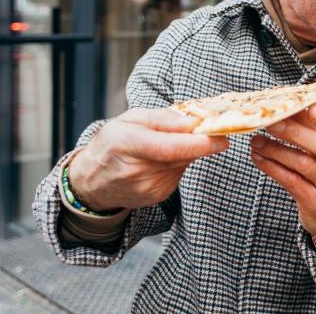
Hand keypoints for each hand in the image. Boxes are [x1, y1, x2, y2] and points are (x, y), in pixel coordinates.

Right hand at [68, 108, 228, 210]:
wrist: (93, 180)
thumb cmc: (112, 143)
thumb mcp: (130, 119)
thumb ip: (162, 118)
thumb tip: (192, 122)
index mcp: (126, 143)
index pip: (171, 147)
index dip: (200, 143)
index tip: (222, 138)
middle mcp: (137, 170)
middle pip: (182, 155)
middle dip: (199, 142)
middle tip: (207, 128)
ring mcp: (147, 187)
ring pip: (183, 163)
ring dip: (185, 151)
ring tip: (166, 144)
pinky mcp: (157, 196)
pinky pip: (179, 173)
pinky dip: (178, 163)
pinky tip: (161, 160)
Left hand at [249, 104, 315, 244]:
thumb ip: (312, 129)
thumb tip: (289, 105)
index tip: (310, 107)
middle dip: (294, 132)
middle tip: (270, 122)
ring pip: (303, 164)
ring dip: (276, 150)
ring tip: (256, 141)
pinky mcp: (314, 201)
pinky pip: (291, 181)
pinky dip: (272, 168)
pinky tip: (257, 158)